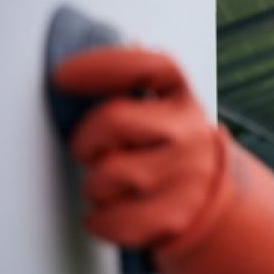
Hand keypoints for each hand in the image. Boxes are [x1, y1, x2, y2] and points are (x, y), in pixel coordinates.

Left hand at [53, 46, 216, 249]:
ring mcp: (186, 176)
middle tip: (89, 152)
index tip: (63, 76)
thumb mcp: (161, 112)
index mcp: (181, 100)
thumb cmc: (167, 152)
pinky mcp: (176, 217)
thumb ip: (133, 85)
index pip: (151, 68)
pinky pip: (112, 219)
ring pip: (107, 175)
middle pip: (114, 121)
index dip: (104, 66)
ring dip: (94, 185)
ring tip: (110, 186)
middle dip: (85, 139)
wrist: (210, 202)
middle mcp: (190, 134)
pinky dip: (100, 220)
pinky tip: (112, 212)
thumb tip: (106, 52)